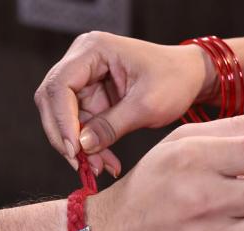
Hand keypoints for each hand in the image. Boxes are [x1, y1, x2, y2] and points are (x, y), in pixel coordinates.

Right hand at [35, 31, 212, 174]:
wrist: (189, 79)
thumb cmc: (174, 79)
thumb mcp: (146, 105)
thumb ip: (111, 126)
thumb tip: (82, 147)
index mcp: (92, 50)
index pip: (60, 85)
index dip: (62, 120)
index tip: (74, 150)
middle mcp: (82, 62)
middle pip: (53, 102)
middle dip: (64, 137)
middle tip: (79, 164)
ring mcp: (85, 82)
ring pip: (65, 120)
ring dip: (79, 148)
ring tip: (100, 167)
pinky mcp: (91, 100)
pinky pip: (81, 128)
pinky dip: (91, 147)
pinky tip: (105, 162)